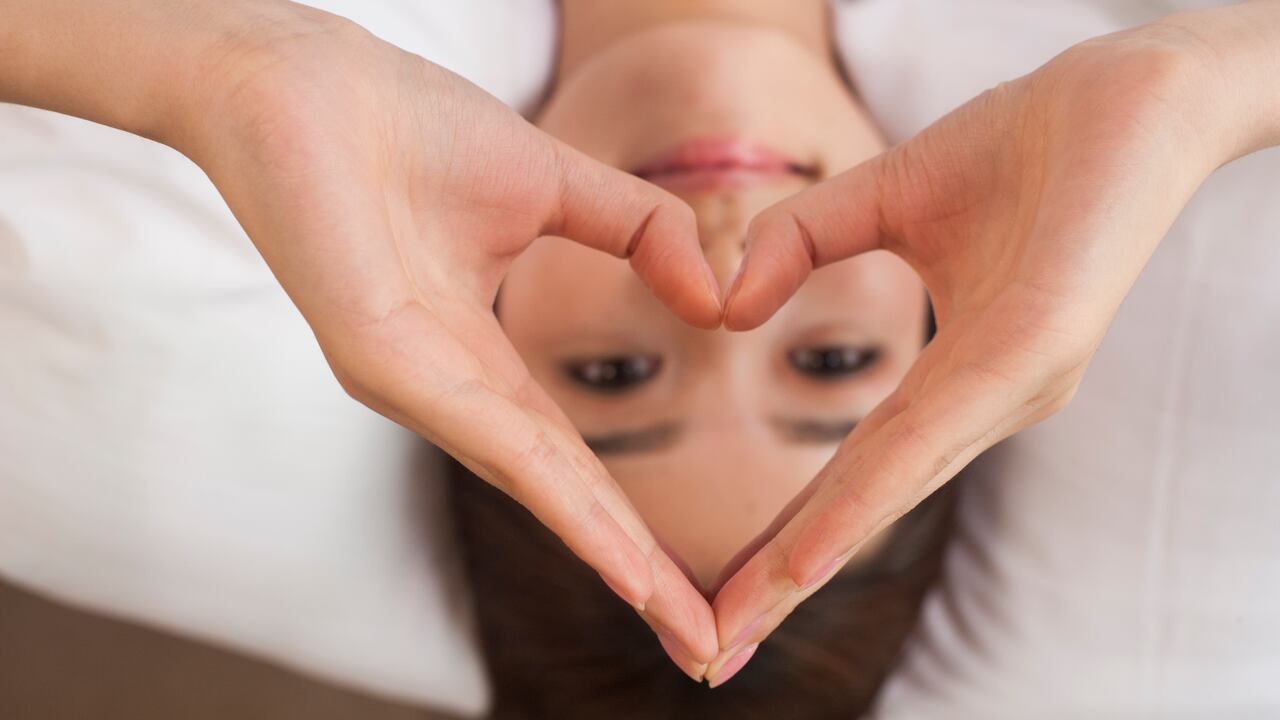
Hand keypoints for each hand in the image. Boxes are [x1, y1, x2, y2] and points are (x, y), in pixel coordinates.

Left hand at [1, 1, 721, 671]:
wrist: (304, 75)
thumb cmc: (409, 126)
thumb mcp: (556, 184)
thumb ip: (642, 231)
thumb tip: (714, 298)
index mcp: (480, 359)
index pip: (572, 459)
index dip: (634, 520)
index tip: (693, 581)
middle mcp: (447, 391)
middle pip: (558, 496)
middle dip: (636, 574)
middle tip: (704, 647)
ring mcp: (413, 384)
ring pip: (532, 485)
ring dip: (611, 557)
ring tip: (678, 621)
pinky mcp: (380, 359)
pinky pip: (492, 439)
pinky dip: (563, 500)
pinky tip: (617, 554)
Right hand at [704, 4, 1279, 683]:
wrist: (1134, 81)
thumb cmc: (1024, 142)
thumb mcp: (880, 193)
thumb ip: (798, 241)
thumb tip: (727, 308)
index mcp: (963, 379)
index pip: (858, 472)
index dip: (792, 534)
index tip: (731, 594)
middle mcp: (992, 402)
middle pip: (869, 502)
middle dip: (786, 582)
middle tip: (715, 655)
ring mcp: (1019, 383)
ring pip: (894, 484)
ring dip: (812, 559)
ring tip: (745, 619)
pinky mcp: (1040, 345)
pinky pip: (934, 433)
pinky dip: (865, 499)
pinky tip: (812, 552)